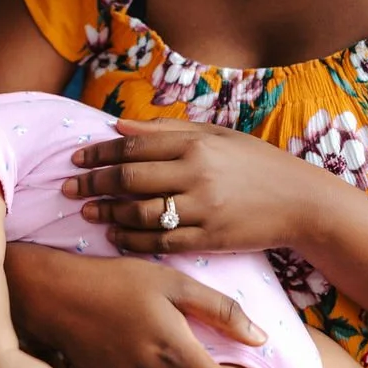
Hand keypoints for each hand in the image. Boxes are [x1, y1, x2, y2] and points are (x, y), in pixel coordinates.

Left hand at [63, 118, 315, 255]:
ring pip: (141, 214)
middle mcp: (197, 175)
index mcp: (196, 144)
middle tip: (67, 189)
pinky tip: (117, 238)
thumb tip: (117, 124)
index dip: (98, 152)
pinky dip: (133, 241)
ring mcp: (204, 209)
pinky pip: (162, 242)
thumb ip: (166, 130)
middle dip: (93, 184)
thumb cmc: (255, 163)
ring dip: (108, 215)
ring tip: (87, 214)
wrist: (300, 201)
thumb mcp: (216, 135)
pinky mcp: (210, 240)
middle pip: (129, 179)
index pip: (133, 146)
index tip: (75, 159)